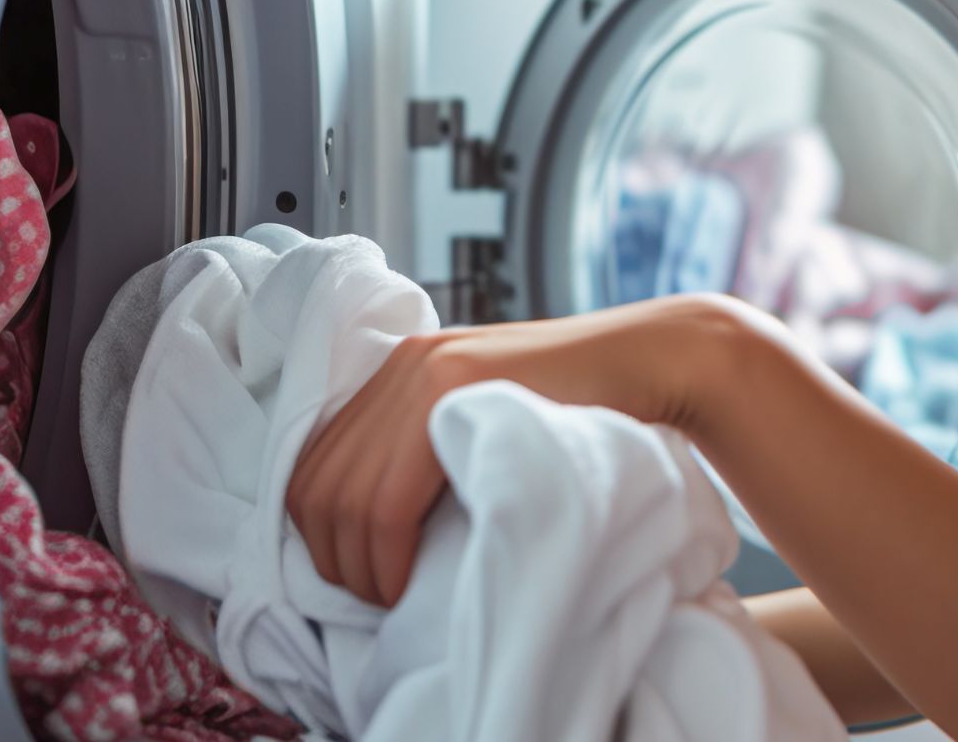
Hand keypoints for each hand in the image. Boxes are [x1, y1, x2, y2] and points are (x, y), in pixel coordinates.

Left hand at [285, 291, 752, 606]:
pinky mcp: (452, 392)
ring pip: (345, 497)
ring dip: (357, 565)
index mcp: (400, 365)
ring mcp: (425, 371)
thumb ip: (429, 445)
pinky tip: (405, 576)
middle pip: (316, 483)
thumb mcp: (484, 416)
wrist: (645, 362)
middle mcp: (401, 362)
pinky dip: (384, 552)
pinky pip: (385, 497)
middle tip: (372, 596)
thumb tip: (371, 520)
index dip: (317, 534)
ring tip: (390, 594)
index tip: (356, 574)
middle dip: (331, 558)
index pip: (312, 462)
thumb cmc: (578, 406)